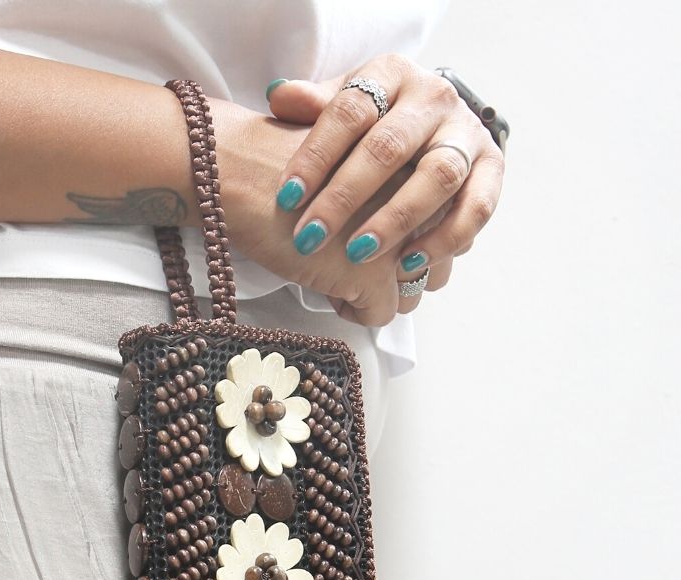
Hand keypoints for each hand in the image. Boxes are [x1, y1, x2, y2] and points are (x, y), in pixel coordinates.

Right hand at [209, 97, 434, 325]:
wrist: (242, 170)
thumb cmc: (286, 162)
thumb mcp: (353, 156)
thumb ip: (390, 184)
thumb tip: (407, 237)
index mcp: (424, 163)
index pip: (444, 226)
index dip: (404, 240)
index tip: (366, 235)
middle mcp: (426, 201)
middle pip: (435, 266)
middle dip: (397, 273)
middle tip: (350, 257)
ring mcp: (403, 240)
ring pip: (411, 296)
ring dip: (374, 293)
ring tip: (333, 269)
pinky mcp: (375, 274)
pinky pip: (379, 317)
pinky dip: (348, 308)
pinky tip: (319, 281)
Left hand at [265, 55, 504, 288]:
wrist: (426, 125)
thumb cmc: (367, 125)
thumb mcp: (338, 106)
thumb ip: (310, 106)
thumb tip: (280, 96)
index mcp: (391, 75)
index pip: (350, 111)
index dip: (316, 155)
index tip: (287, 197)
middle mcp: (434, 98)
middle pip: (390, 147)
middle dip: (345, 197)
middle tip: (310, 237)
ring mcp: (466, 132)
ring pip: (438, 176)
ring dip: (396, 219)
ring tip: (358, 254)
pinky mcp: (491, 167)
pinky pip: (477, 206)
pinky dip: (445, 238)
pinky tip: (407, 265)